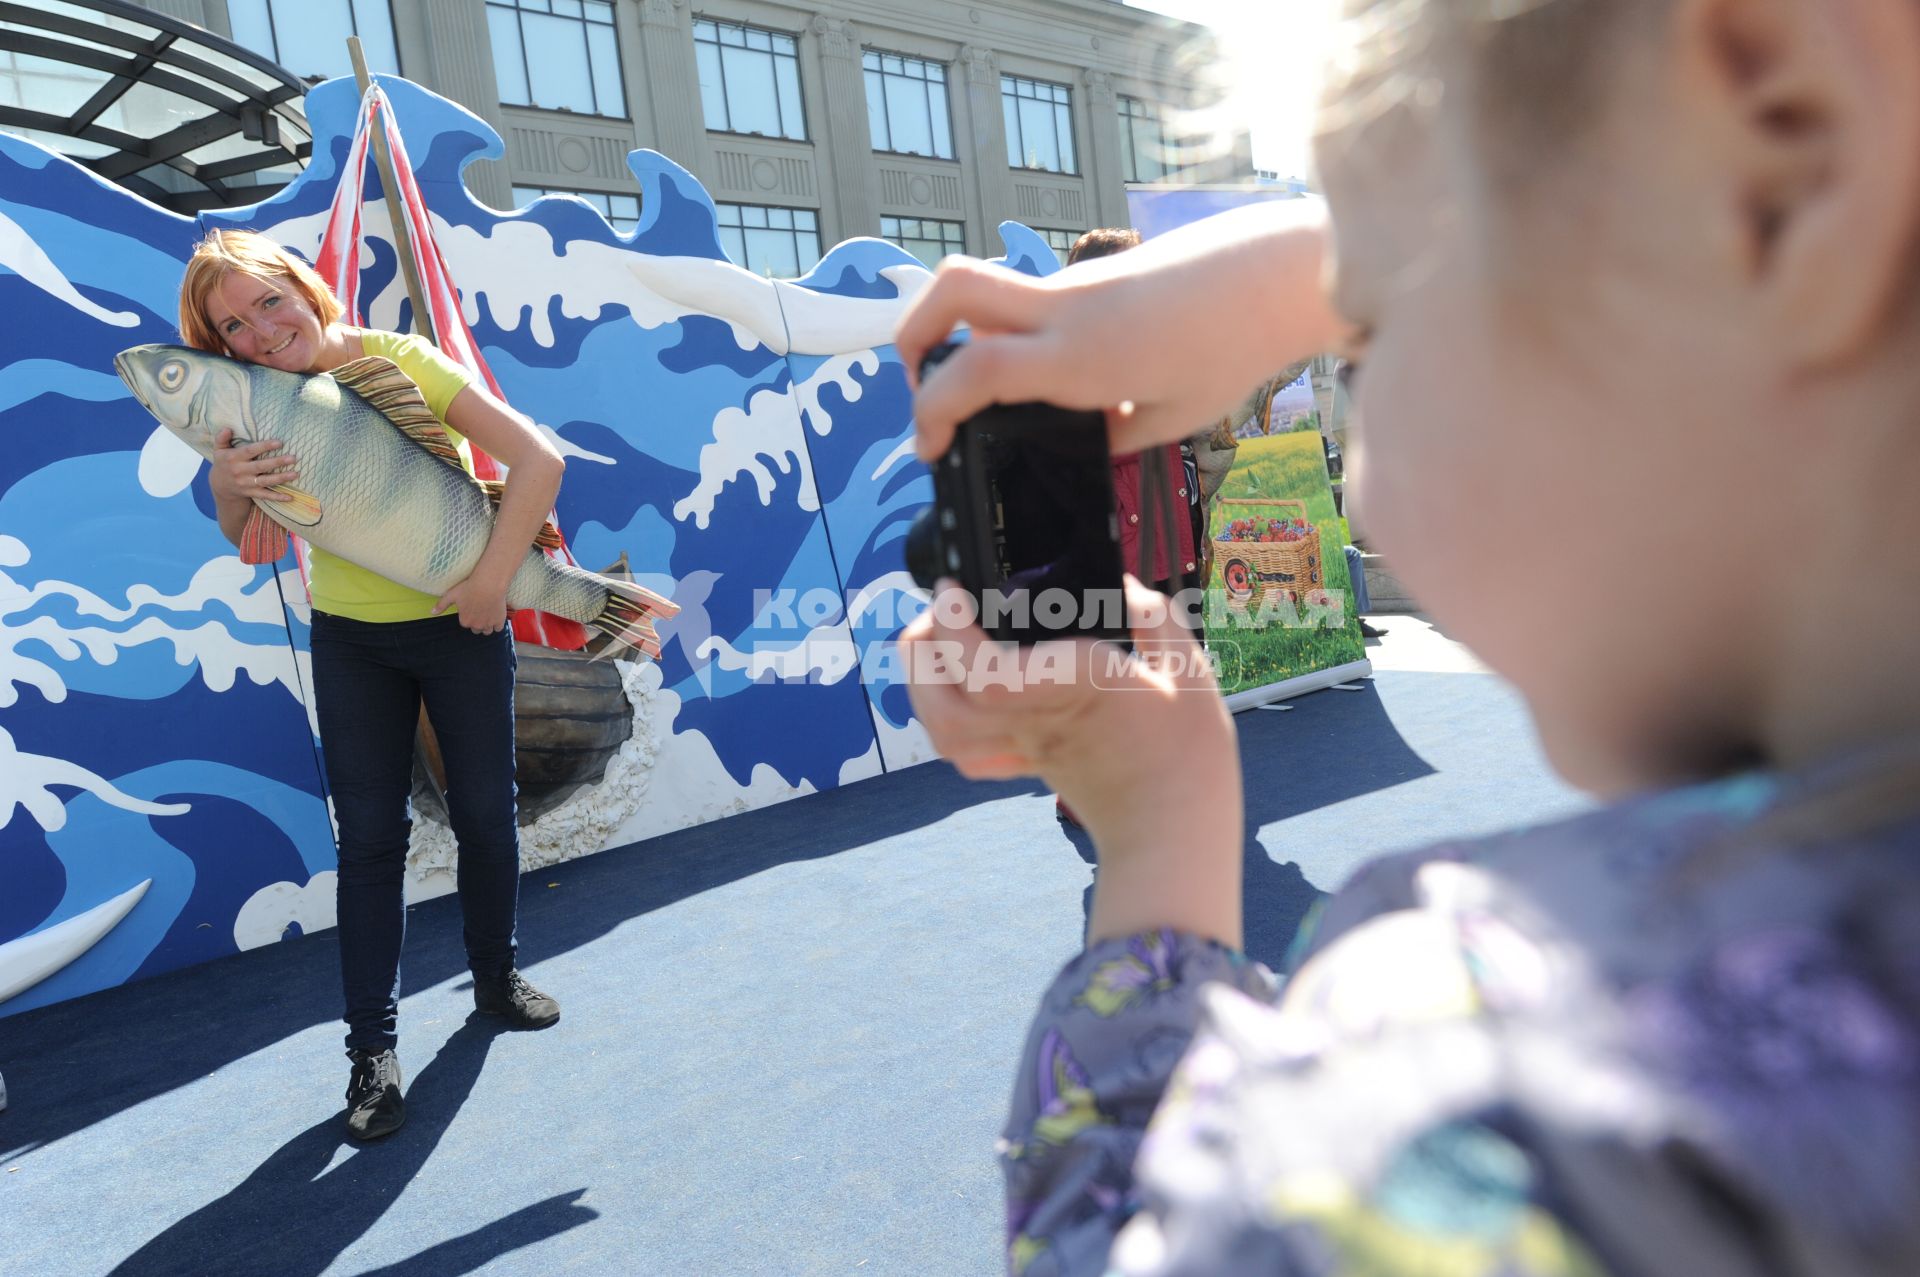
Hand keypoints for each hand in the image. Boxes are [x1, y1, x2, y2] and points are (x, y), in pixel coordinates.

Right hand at [209, 427, 298, 501]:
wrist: (219, 486)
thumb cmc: (224, 463)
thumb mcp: (219, 450)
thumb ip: (222, 438)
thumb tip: (228, 428)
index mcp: (233, 458)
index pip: (250, 451)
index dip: (264, 447)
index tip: (279, 442)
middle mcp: (240, 471)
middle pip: (261, 466)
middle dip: (277, 462)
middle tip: (293, 458)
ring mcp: (246, 483)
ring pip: (265, 481)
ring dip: (281, 478)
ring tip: (296, 473)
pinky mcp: (251, 493)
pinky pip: (265, 495)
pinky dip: (277, 497)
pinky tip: (290, 497)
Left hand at [433, 574, 510, 633]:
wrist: (488, 584)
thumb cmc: (469, 588)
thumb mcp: (451, 595)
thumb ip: (441, 605)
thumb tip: (432, 613)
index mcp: (465, 621)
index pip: (466, 623)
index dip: (469, 616)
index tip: (471, 608)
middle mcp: (476, 625)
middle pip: (476, 629)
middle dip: (478, 622)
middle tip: (480, 611)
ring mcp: (488, 624)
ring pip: (487, 631)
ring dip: (487, 625)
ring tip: (488, 615)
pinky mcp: (499, 621)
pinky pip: (498, 628)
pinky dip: (497, 624)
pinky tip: (496, 616)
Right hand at [893, 202, 1337, 463]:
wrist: (1279, 274)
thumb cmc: (1234, 349)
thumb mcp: (1173, 418)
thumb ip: (1114, 438)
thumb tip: (1080, 449)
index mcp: (1079, 358)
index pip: (970, 372)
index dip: (930, 413)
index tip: (930, 451)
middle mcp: (1062, 310)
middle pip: (949, 292)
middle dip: (913, 337)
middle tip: (924, 389)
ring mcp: (1073, 283)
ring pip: (983, 289)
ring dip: (957, 328)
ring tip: (976, 384)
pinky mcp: (1090, 274)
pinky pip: (1025, 297)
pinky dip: (1009, 329)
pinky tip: (1045, 370)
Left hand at [901, 576, 1242, 945]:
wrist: (1173, 832)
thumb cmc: (1187, 755)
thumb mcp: (1190, 672)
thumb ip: (1157, 619)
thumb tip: (1124, 587)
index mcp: (1077, 690)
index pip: (989, 675)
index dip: (954, 629)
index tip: (953, 588)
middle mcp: (1037, 721)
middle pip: (946, 702)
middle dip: (924, 649)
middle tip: (941, 607)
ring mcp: (1022, 747)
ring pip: (944, 728)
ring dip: (923, 680)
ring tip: (938, 637)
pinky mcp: (1021, 762)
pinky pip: (962, 749)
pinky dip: (940, 715)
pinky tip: (954, 684)